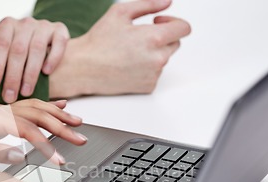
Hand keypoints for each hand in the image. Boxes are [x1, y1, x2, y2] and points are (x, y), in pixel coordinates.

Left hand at [0, 17, 69, 102]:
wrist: (42, 40)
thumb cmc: (14, 47)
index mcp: (6, 25)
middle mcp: (25, 23)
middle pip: (18, 50)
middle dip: (12, 76)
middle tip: (9, 97)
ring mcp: (43, 26)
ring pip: (37, 49)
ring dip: (30, 73)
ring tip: (26, 92)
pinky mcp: (60, 31)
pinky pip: (58, 43)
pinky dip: (53, 58)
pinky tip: (46, 72)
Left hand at [0, 99, 86, 164]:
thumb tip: (20, 154)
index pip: (27, 129)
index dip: (46, 145)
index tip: (60, 160)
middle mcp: (0, 110)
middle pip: (38, 113)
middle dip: (62, 126)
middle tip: (81, 138)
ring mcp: (2, 109)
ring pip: (37, 106)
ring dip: (59, 114)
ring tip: (78, 122)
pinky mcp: (2, 113)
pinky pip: (30, 105)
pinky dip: (48, 105)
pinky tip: (60, 105)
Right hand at [48, 0, 190, 97]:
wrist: (83, 68)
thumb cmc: (98, 41)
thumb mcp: (120, 12)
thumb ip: (148, 4)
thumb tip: (167, 2)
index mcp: (154, 38)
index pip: (184, 28)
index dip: (174, 21)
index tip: (160, 21)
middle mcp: (158, 58)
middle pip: (175, 44)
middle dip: (162, 37)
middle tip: (140, 37)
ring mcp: (154, 74)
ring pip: (164, 59)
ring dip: (153, 53)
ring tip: (128, 52)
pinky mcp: (148, 87)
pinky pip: (155, 73)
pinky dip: (146, 68)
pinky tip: (128, 65)